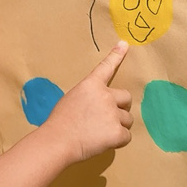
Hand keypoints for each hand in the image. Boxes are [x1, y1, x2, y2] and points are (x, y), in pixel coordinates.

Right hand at [43, 42, 132, 162]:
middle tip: (107, 118)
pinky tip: (103, 142)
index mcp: (91, 85)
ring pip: (128, 119)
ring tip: (100, 133)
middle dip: (121, 107)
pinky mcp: (118, 132)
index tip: (124, 44)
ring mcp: (113, 113)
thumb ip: (88, 98)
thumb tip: (96, 108)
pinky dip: (118, 141)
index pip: (106, 67)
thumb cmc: (59, 122)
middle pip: (126, 97)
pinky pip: (127, 136)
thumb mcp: (71, 100)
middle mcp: (105, 96)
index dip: (116, 55)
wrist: (58, 140)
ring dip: (119, 125)